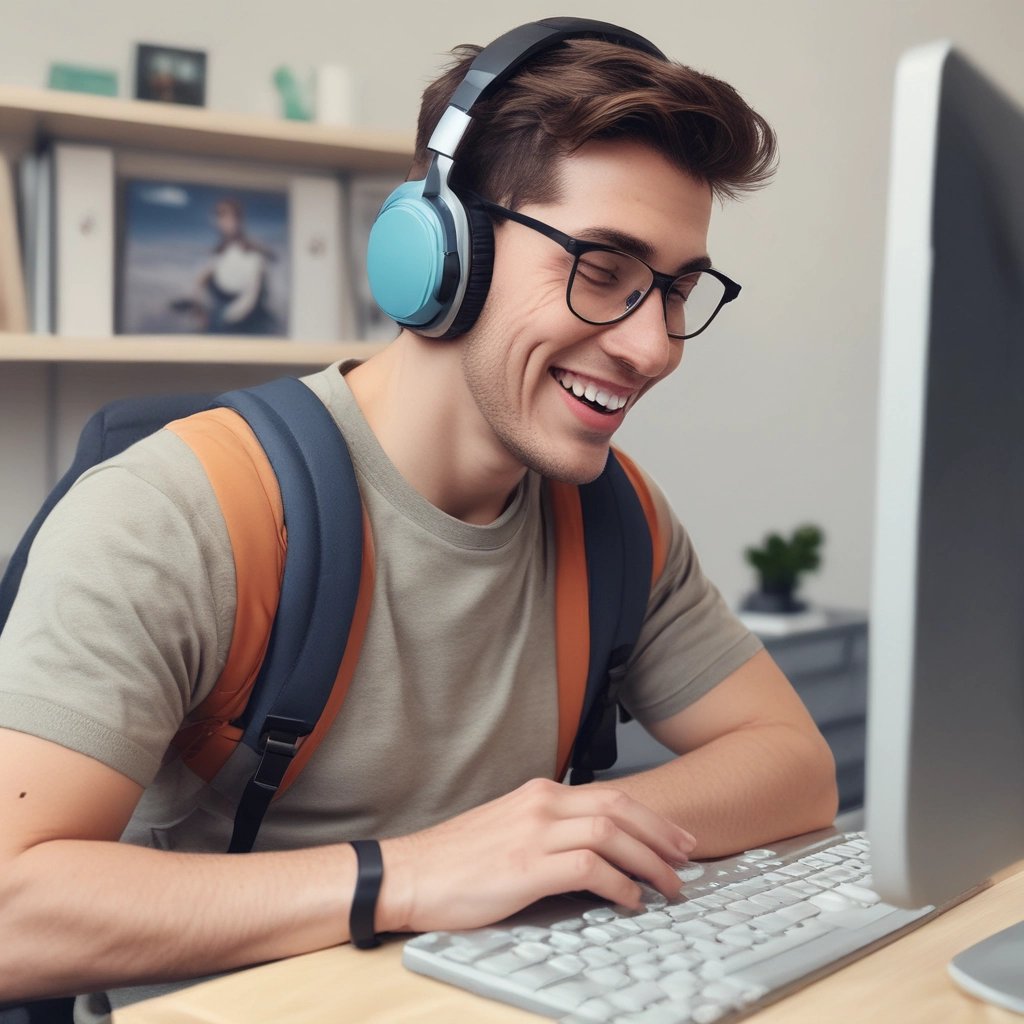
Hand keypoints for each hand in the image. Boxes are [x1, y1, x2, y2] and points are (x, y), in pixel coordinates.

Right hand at [378, 778, 695, 933]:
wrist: (409, 873)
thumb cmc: (456, 859)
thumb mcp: (509, 828)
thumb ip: (549, 829)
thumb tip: (593, 848)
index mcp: (539, 793)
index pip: (610, 796)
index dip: (651, 816)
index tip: (675, 836)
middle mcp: (541, 804)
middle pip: (620, 809)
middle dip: (662, 834)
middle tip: (688, 857)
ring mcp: (534, 833)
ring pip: (612, 835)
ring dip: (650, 862)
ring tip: (670, 886)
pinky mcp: (526, 867)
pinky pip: (590, 868)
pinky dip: (620, 884)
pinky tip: (631, 901)